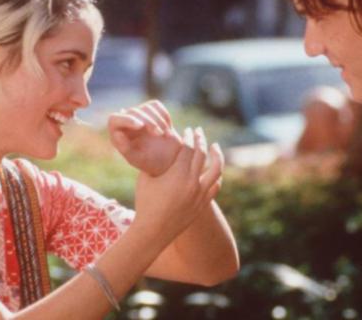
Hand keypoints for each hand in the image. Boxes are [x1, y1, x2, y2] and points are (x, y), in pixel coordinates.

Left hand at [108, 100, 182, 175]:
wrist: (168, 160)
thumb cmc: (149, 162)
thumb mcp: (137, 159)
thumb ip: (125, 148)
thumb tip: (118, 133)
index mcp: (117, 133)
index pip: (114, 119)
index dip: (126, 119)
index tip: (141, 126)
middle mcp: (126, 122)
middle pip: (133, 111)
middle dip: (148, 121)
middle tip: (159, 134)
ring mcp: (139, 115)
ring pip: (146, 107)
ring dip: (158, 119)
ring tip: (164, 134)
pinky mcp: (151, 110)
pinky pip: (155, 105)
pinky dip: (163, 115)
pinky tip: (167, 129)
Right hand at [134, 127, 223, 242]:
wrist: (152, 232)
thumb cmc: (145, 203)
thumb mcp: (145, 178)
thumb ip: (154, 161)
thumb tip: (158, 147)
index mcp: (177, 174)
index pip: (188, 148)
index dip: (188, 137)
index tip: (187, 130)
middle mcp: (192, 182)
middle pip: (202, 154)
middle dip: (200, 140)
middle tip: (199, 132)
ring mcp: (200, 194)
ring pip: (216, 170)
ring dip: (216, 155)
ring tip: (215, 147)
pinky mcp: (202, 204)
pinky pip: (215, 186)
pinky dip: (216, 175)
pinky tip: (214, 170)